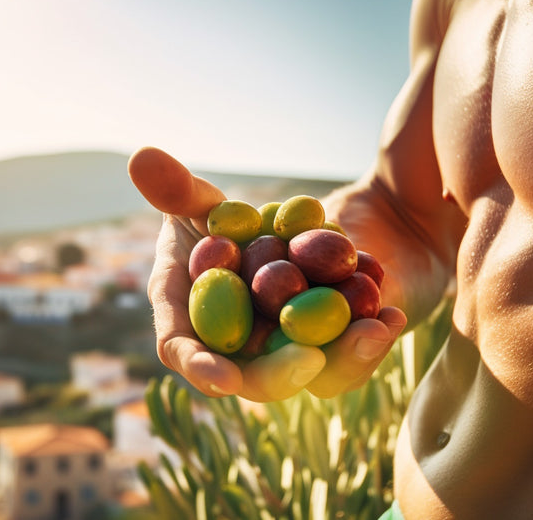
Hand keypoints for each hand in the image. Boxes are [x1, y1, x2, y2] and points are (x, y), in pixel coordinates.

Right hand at [128, 147, 406, 401]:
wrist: (278, 231)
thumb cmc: (224, 220)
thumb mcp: (204, 201)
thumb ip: (176, 189)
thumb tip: (140, 155)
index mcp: (190, 317)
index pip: (183, 350)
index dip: (199, 366)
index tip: (222, 378)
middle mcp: (233, 346)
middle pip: (250, 378)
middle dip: (278, 375)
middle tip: (309, 360)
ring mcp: (279, 352)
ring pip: (305, 374)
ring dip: (341, 360)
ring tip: (372, 332)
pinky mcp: (321, 349)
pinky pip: (344, 357)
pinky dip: (368, 342)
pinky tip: (392, 317)